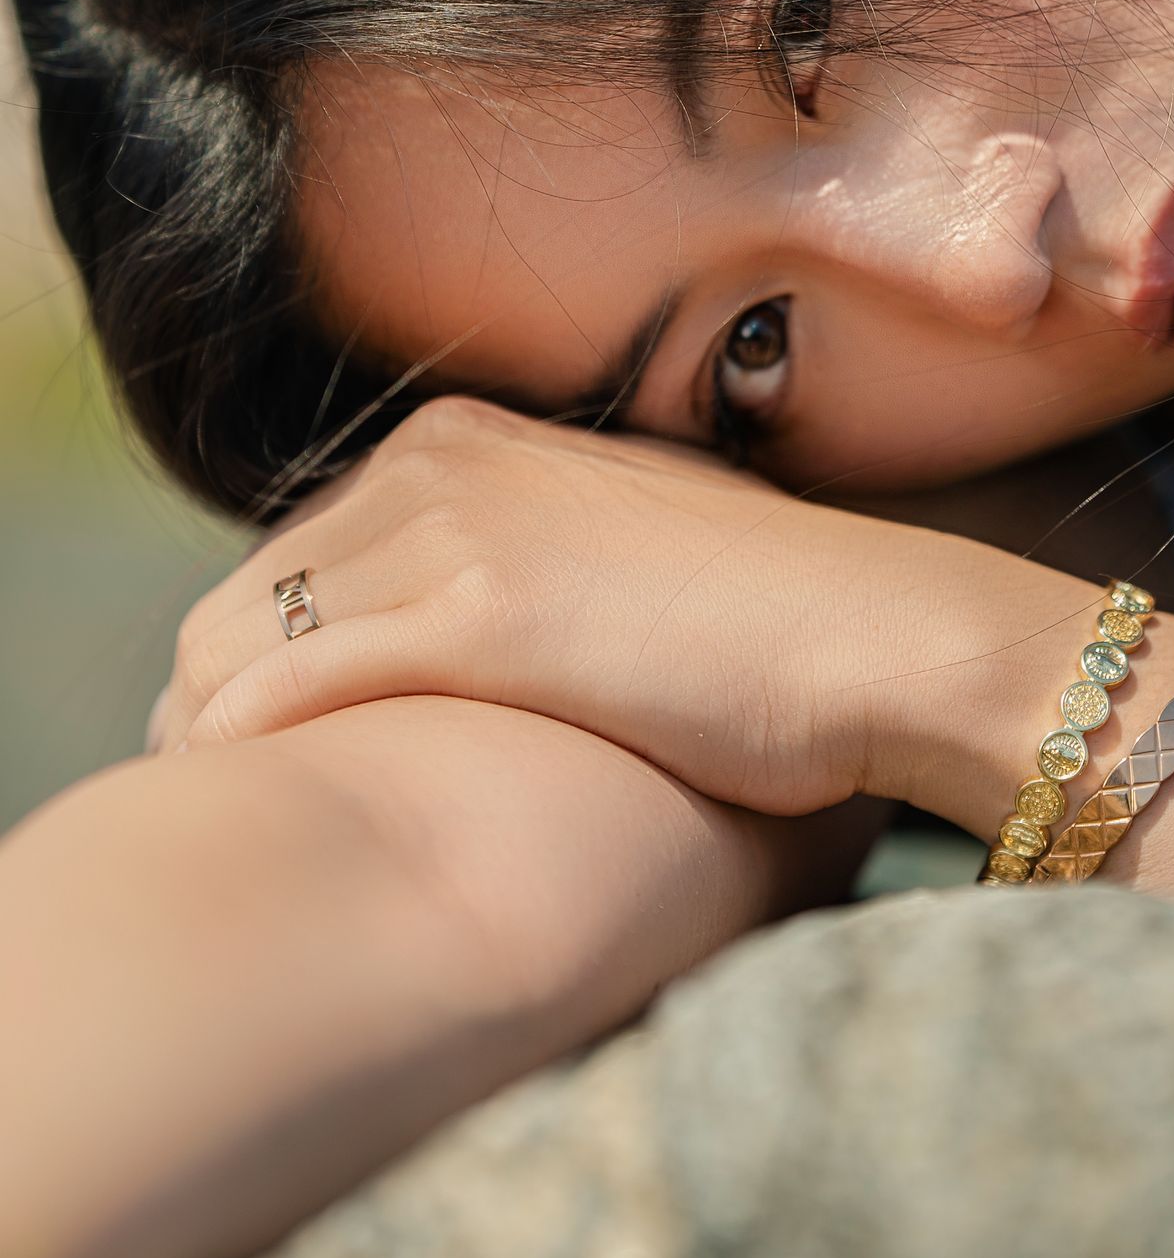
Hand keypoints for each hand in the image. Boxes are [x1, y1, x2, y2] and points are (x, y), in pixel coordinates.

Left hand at [157, 397, 1156, 833]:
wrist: (882, 634)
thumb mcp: (628, 550)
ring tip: (229, 822)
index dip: (258, 649)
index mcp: (473, 435)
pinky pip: (285, 687)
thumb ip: (534, 557)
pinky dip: (246, 749)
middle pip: (246, 589)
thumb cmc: (778, 621)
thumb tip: (479, 633)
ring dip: (207, 733)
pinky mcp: (472, 614)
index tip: (260, 737)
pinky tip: (250, 807)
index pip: (298, 545)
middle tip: (224, 797)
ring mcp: (453, 527)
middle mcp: (444, 459)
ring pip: (237, 638)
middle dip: (210, 695)